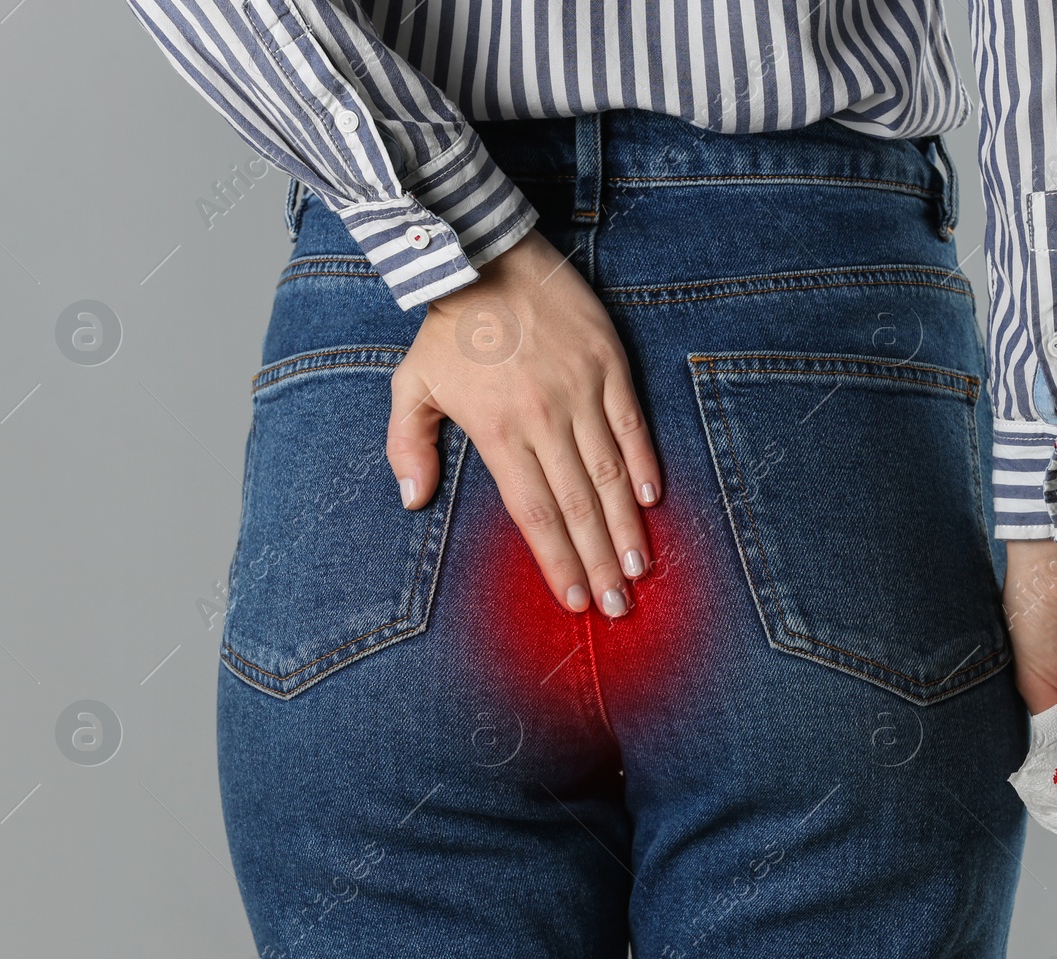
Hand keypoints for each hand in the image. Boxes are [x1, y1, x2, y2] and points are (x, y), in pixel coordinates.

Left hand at [384, 227, 661, 616]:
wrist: (484, 254)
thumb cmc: (448, 327)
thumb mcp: (411, 384)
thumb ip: (406, 445)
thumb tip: (412, 501)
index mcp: (497, 431)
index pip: (533, 512)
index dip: (555, 560)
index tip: (572, 599)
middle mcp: (543, 417)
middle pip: (577, 505)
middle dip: (598, 562)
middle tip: (617, 606)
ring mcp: (580, 390)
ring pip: (609, 473)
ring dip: (625, 527)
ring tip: (639, 569)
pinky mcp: (607, 364)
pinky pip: (631, 423)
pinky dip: (642, 462)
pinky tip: (649, 500)